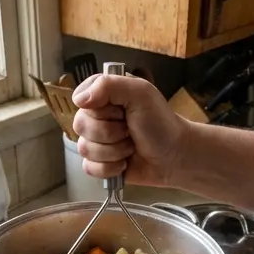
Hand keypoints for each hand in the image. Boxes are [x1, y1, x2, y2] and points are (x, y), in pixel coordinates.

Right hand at [72, 74, 187, 186]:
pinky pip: (89, 168)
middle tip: (130, 129)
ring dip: (113, 150)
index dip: (100, 109)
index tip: (121, 109)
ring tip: (131, 146)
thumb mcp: (140, 93)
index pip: (81, 99)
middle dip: (110, 132)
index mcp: (105, 94)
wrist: (174, 156)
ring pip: (84, 148)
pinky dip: (110, 168)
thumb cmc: (161, 122)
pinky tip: (125, 162)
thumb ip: (109, 85)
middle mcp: (98, 115)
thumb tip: (79, 99)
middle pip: (80, 125)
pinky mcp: (99, 162)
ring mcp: (97, 140)